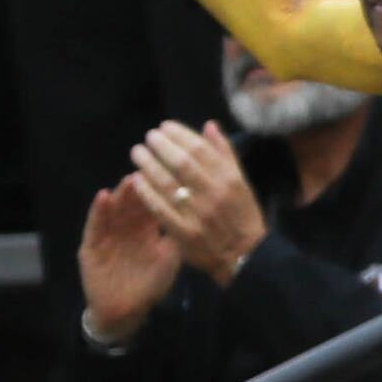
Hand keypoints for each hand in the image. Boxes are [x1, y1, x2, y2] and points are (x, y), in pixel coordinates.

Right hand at [77, 174, 184, 336]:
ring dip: (123, 193)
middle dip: (145, 184)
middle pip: (136, 199)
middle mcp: (127, 226)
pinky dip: (98, 210)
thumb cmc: (150, 283)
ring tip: (131, 178)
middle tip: (154, 167)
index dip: (166, 188)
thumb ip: (181, 235)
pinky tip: (103, 196)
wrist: (126, 309)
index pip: (157, 202)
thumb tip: (202, 212)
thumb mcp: (170, 257)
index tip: (178, 174)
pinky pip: (95, 225)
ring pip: (116, 207)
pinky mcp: (91, 245)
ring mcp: (108, 233)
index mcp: (148, 227)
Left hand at [133, 120, 267, 284]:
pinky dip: (146, 191)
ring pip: (167, 183)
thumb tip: (209, 125)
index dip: (179, 135)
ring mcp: (198, 214)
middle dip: (161, 146)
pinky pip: (160, 208)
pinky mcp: (184, 232)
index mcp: (230, 180)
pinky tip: (136, 179)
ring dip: (148, 164)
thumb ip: (225, 154)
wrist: (245, 256)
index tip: (164, 127)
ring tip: (137, 153)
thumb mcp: (241, 183)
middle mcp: (214, 194)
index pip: (200, 149)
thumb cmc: (242, 216)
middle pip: (181, 163)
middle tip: (148, 137)